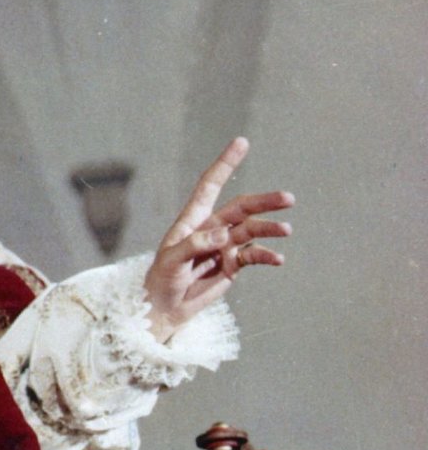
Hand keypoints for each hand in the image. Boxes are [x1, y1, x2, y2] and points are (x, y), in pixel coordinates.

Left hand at [144, 137, 292, 341]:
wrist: (165, 307)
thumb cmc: (161, 280)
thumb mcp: (171, 261)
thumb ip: (195, 245)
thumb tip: (224, 235)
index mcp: (192, 220)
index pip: (210, 186)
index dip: (225, 164)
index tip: (241, 142)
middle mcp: (211, 229)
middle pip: (242, 208)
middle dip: (264, 202)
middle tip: (287, 199)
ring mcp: (225, 246)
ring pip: (252, 230)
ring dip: (270, 229)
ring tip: (286, 231)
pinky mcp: (233, 264)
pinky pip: (254, 255)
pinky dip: (267, 255)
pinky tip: (278, 259)